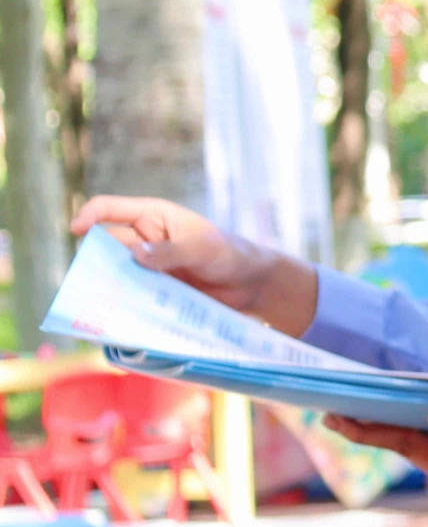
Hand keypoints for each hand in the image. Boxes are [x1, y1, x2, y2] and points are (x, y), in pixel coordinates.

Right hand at [72, 194, 316, 333]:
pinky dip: (121, 303)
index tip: (76, 231)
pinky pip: (129, 294)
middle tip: (89, 281)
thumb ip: (172, 252)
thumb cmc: (230, 255)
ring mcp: (147, 266)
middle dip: (94, 260)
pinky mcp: (153, 289)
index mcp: (154, 217)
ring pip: (115, 272)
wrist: (252, 285)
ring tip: (99, 302)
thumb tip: (136, 254)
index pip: (110, 208)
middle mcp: (144, 240)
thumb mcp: (204, 249)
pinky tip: (115, 317)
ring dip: (106, 284)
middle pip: (105, 246)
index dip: (89, 215)